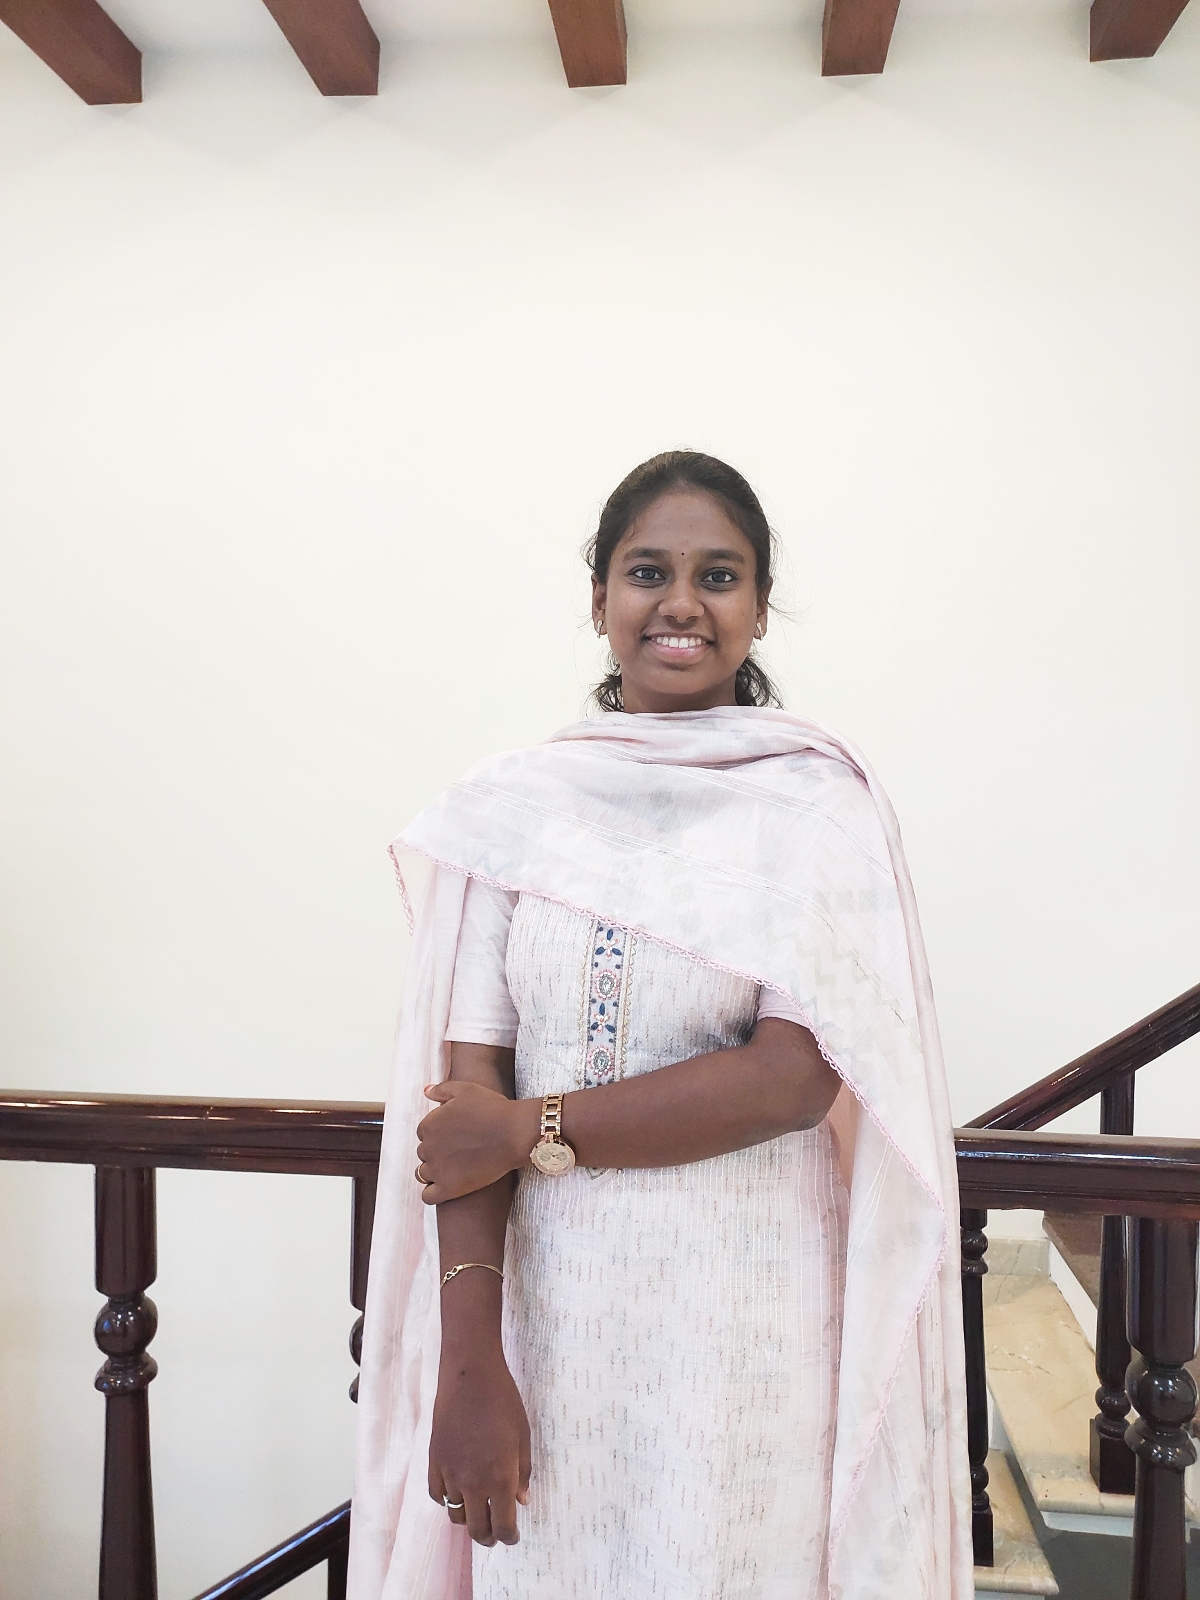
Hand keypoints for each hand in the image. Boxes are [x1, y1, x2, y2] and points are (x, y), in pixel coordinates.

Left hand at [417, 1081, 538, 1203]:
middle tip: (459, 1151)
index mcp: (429, 1124)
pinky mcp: (448, 1188)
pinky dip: (433, 1193)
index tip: (455, 1136)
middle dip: (438, 1152)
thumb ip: (441, 1089)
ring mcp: (437, 1169)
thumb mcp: (466, 1089)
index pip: (423, 1133)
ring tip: (454, 1169)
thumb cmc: (493, 1108)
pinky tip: (447, 1187)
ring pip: (423, 1174)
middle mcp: (428, 1147)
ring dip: (434, 1172)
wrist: (514, 1133)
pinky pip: (428, 1196)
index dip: (439, 1134)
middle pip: (424, 1153)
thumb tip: (425, 1092)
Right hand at [429, 1344, 531, 1545]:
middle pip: (476, 1529)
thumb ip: (523, 1472)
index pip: (502, 1527)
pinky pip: (437, 1494)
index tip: (513, 1535)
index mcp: (500, 1478)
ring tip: (478, 1508)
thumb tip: (522, 1500)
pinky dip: (447, 1499)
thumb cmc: (503, 1401)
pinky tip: (457, 1491)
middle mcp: (473, 1482)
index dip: (509, 1537)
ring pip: (455, 1514)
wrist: (470, 1376)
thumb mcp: (523, 1436)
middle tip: (496, 1531)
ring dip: (468, 1517)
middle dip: (488, 1536)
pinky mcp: (434, 1460)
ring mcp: (450, 1473)